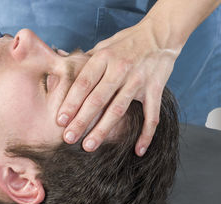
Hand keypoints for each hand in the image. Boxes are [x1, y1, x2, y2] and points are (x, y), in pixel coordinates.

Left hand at [57, 19, 180, 155]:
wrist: (160, 34)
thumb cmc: (126, 43)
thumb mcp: (103, 46)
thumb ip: (84, 60)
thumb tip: (60, 64)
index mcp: (104, 58)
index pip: (83, 83)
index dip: (71, 102)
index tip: (60, 120)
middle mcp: (120, 69)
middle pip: (97, 99)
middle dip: (81, 120)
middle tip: (68, 138)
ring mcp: (138, 80)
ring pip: (118, 109)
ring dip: (103, 130)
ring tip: (89, 146)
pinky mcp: (155, 89)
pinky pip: (151, 116)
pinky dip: (146, 134)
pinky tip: (138, 151)